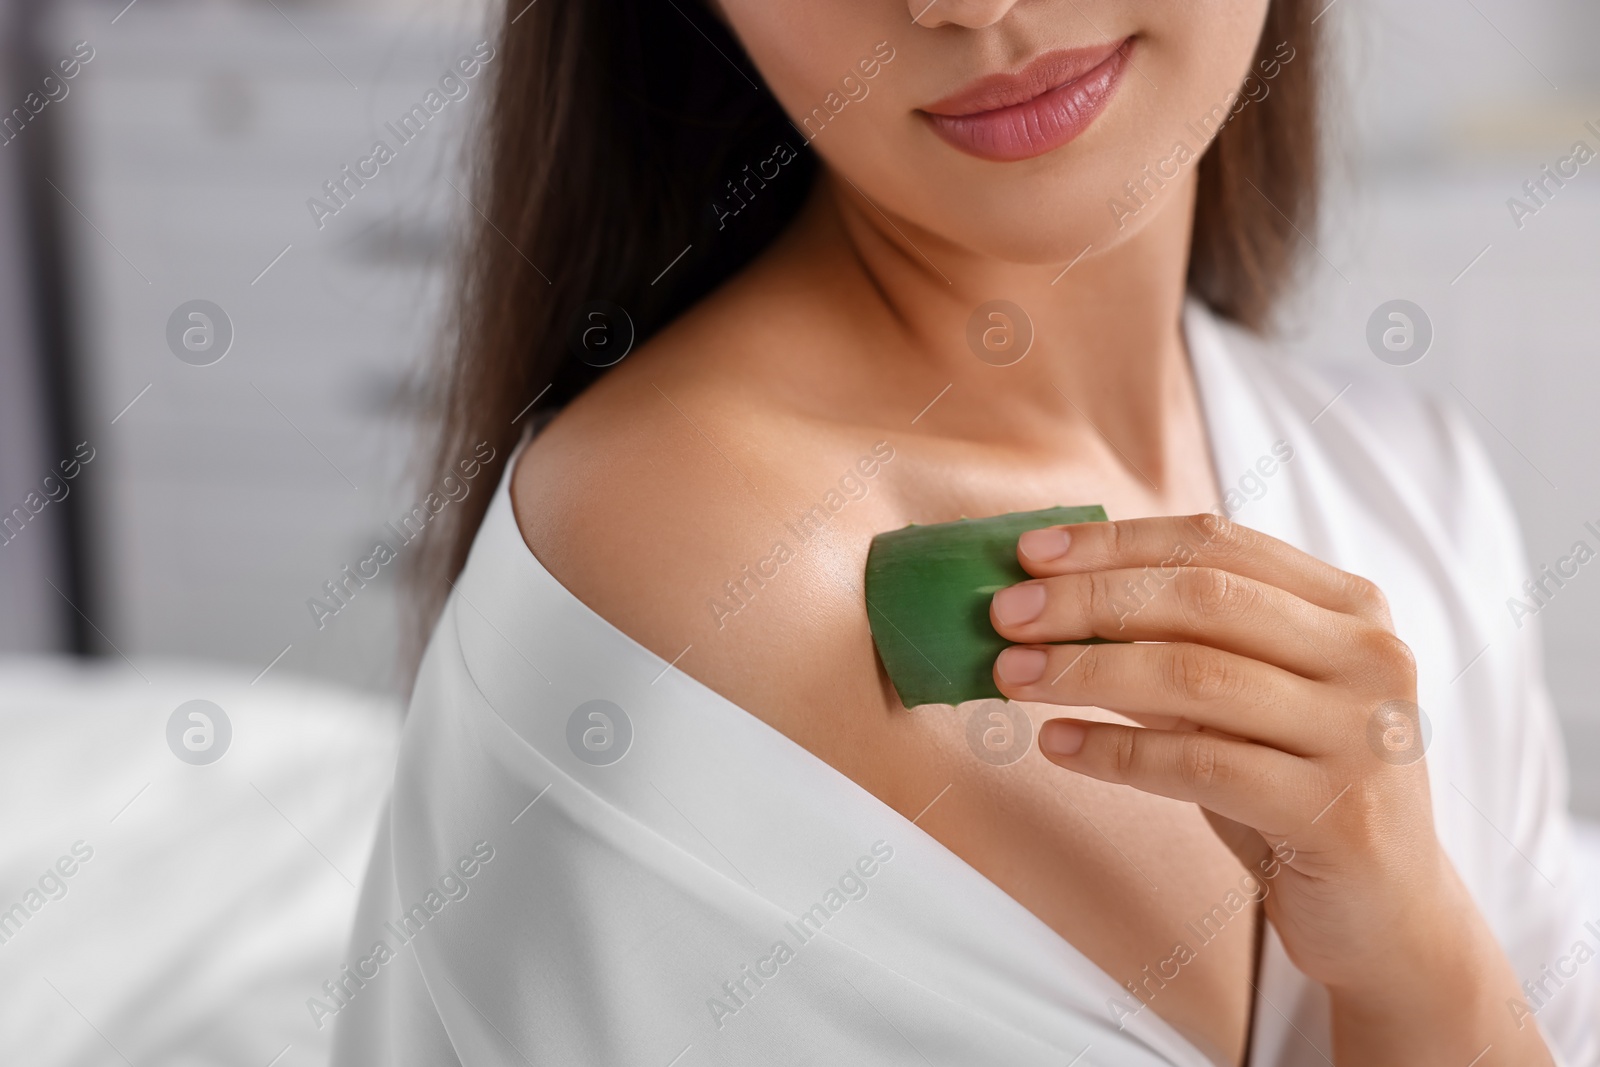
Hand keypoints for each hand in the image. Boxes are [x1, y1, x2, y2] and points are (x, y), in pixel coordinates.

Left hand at [988, 514, 1551, 1065]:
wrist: (1387, 913)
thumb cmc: (1294, 787)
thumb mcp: (1240, 702)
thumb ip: (1172, 646)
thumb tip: (1048, 603)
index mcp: (1349, 606)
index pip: (1216, 544)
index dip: (1116, 542)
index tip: (1032, 552)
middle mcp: (1369, 656)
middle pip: (1202, 598)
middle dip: (1089, 599)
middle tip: (1005, 614)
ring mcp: (1362, 733)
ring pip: (1197, 675)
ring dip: (1087, 670)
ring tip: (1012, 676)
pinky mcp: (1337, 812)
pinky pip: (1201, 764)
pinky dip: (1117, 751)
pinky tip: (1058, 744)